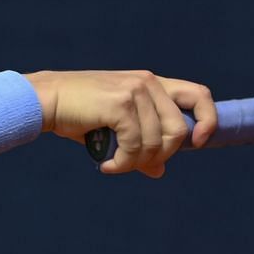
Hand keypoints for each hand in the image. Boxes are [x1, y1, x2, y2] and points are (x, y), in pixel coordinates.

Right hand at [24, 70, 216, 177]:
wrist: (47, 100)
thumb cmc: (79, 114)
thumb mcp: (116, 129)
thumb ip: (141, 144)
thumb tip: (159, 170)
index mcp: (153, 83)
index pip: (199, 95)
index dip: (207, 121)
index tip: (198, 143)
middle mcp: (148, 83)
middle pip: (178, 131)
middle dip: (159, 156)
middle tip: (133, 163)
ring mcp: (135, 91)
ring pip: (156, 143)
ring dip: (134, 164)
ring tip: (113, 165)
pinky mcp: (121, 104)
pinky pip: (135, 147)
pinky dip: (121, 164)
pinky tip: (106, 164)